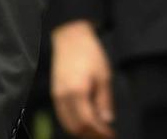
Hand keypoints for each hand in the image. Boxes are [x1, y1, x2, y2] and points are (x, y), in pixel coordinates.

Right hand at [51, 20, 114, 138]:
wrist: (70, 37)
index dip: (100, 132)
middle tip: (105, 135)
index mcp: (78, 93)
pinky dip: (73, 124)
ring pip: (68, 124)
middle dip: (91, 135)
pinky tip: (85, 122)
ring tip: (97, 130)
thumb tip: (107, 120)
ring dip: (82, 131)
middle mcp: (64, 98)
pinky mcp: (54, 94)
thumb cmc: (90, 53)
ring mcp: (56, 97)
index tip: (111, 135)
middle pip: (76, 128)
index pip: (88, 123)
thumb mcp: (103, 76)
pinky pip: (62, 116)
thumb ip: (104, 100)